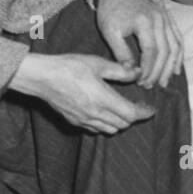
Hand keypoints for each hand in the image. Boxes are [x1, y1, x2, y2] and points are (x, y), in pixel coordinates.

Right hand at [10, 53, 154, 133]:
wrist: (41, 77)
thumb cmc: (69, 67)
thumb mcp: (97, 63)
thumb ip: (120, 70)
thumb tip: (138, 73)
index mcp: (103, 99)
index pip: (131, 115)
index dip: (144, 113)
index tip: (151, 109)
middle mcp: (94, 114)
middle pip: (123, 124)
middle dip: (134, 117)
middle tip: (139, 106)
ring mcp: (84, 120)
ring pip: (110, 129)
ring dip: (120, 122)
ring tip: (123, 110)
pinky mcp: (74, 121)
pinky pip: (96, 129)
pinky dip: (105, 124)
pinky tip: (104, 113)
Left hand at [96, 0, 182, 88]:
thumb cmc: (111, 11)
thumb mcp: (110, 31)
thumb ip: (121, 52)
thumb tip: (131, 72)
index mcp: (145, 22)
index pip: (151, 52)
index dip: (147, 69)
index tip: (140, 81)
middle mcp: (160, 19)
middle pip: (165, 51)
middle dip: (158, 72)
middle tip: (150, 85)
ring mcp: (166, 18)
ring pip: (175, 47)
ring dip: (171, 67)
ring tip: (164, 82)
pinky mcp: (169, 19)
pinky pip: (179, 39)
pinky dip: (179, 55)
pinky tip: (176, 69)